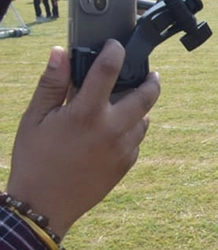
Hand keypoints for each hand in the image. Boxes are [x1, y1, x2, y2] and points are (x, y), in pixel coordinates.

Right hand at [6, 42, 159, 238]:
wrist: (44, 204)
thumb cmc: (35, 159)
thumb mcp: (34, 118)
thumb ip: (51, 83)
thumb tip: (60, 53)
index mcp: (86, 114)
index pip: (109, 70)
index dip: (114, 51)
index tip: (115, 45)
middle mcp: (111, 129)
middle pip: (147, 95)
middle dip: (151, 80)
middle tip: (149, 73)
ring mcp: (123, 148)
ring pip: (145, 119)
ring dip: (138, 108)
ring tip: (122, 104)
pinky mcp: (127, 163)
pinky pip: (137, 140)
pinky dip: (130, 130)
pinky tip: (111, 131)